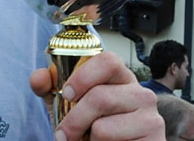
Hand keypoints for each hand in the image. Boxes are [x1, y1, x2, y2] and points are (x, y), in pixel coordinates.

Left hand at [31, 51, 163, 139]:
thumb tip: (39, 77)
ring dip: (85, 140)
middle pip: (100, 97)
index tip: (67, 94)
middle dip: (73, 120)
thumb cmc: (89, 129)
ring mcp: (151, 118)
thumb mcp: (66, 106)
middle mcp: (141, 94)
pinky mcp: (154, 139)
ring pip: (103, 127)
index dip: (84, 75)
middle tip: (63, 134)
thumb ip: (50, 88)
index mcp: (120, 79)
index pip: (108, 61)